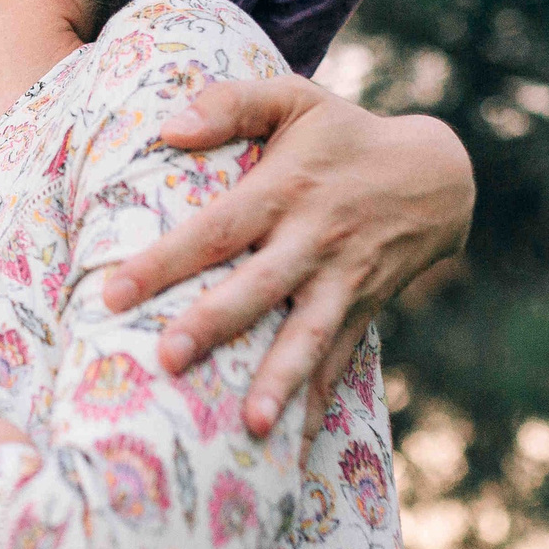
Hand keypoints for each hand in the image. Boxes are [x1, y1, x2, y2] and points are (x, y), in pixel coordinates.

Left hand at [103, 75, 471, 442]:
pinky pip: (337, 362)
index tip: (113, 292)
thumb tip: (168, 128)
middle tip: (169, 361)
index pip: (215, 229)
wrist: (435, 174)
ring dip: (280, 381)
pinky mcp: (363, 310)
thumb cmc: (343, 134)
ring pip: (308, 336)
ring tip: (251, 425)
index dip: (165, 260)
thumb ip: (230, 103)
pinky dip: (316, 404)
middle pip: (259, 288)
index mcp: (284, 190)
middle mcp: (313, 241)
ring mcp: (343, 281)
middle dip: (216, 326)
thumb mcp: (294, 98)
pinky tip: (292, 450)